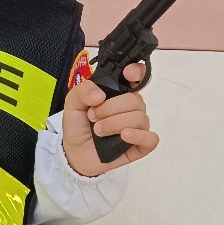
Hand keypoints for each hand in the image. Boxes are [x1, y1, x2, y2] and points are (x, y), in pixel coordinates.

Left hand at [61, 62, 158, 176]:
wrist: (74, 152)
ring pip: (139, 118)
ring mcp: (137, 127)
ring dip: (115, 123)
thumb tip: (100, 95)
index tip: (127, 74)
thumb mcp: (73, 103)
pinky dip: (139, 136)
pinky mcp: (140, 145)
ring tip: (98, 131)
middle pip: (135, 100)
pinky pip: (151, 139)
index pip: (138, 77)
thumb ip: (83, 91)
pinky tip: (124, 136)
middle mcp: (131, 108)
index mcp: (119, 93)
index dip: (137, 72)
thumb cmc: (78, 125)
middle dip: (110, 108)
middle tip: (93, 117)